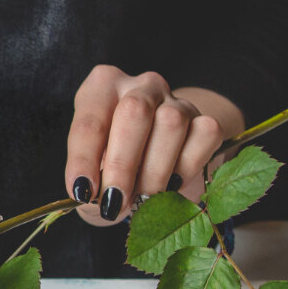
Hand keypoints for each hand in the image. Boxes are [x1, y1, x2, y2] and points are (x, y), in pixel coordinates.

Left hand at [64, 65, 245, 225]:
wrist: (154, 164)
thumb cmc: (111, 165)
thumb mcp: (91, 169)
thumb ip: (89, 180)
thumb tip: (95, 197)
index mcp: (103, 88)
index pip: (90, 121)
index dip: (84, 159)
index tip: (82, 191)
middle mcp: (142, 86)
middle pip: (135, 112)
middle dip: (122, 165)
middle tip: (113, 202)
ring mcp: (177, 100)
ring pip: (171, 124)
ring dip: (154, 172)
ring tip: (141, 199)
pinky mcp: (205, 119)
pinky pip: (205, 135)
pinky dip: (187, 167)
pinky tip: (171, 184)